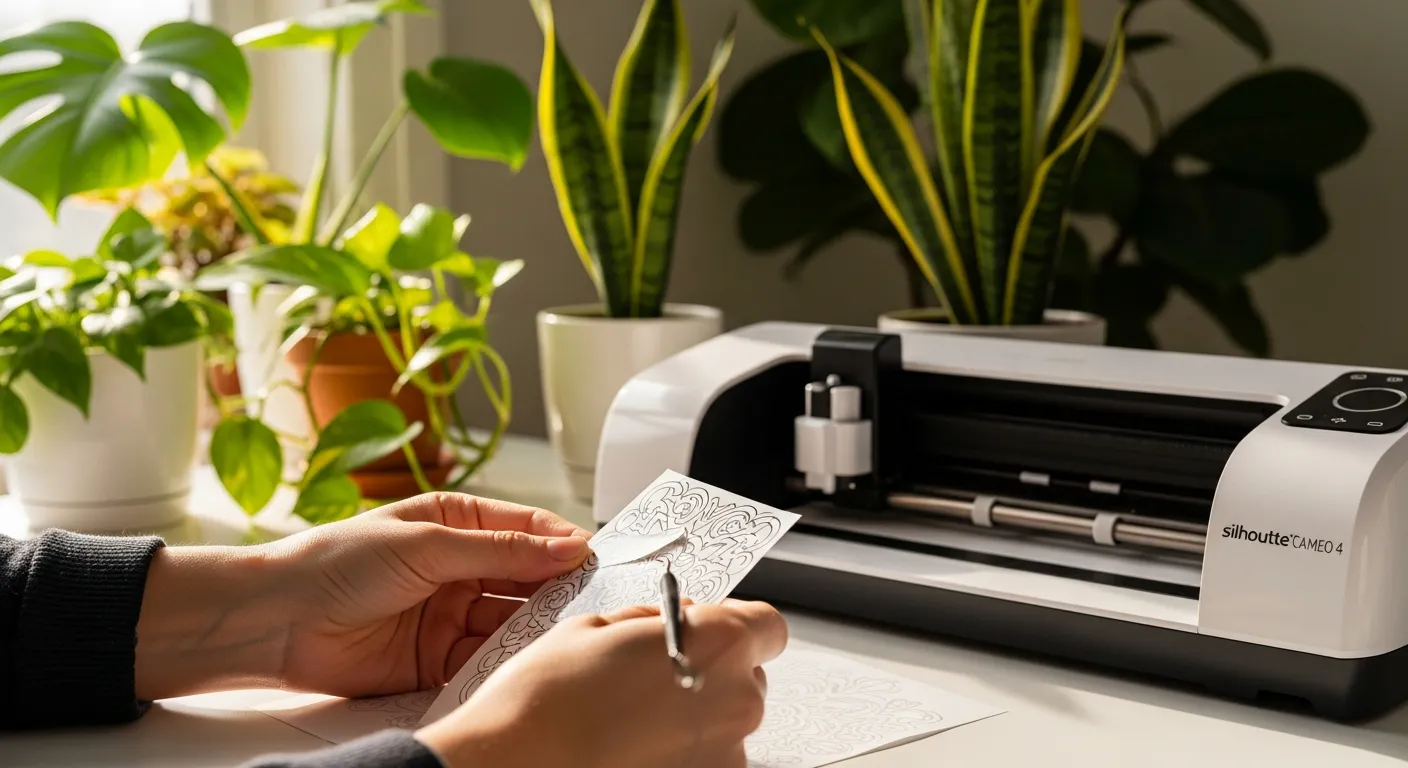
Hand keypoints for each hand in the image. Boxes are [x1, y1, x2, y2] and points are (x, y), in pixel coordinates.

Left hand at [134, 493, 589, 700]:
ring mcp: (448, 613)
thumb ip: (501, 549)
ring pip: (509, 620)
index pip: (524, 528)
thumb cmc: (337, 562)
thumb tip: (565, 545)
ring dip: (533, 626)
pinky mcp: (437, 658)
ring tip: (558, 630)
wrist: (278, 620)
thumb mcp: (428, 544)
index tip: (594, 557)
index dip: (560, 541)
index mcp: (454, 523)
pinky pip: (484, 658)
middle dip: (554, 587)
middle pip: (523, 577)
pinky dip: (504, 660)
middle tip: (587, 597)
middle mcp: (456, 567)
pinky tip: (523, 659)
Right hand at [417, 599, 787, 767]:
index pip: (767, 626)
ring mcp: (726, 754)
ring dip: (691, 716)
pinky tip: (632, 747)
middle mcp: (737, 700)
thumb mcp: (597, 627)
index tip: (707, 630)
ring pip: (723, 722)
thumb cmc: (547, 700)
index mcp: (718, 644)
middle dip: (708, 671)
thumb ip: (654, 622)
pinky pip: (704, 758)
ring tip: (631, 719)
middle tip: (651, 676)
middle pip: (746, 675)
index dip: (735, 625)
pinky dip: (680, 752)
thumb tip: (670, 623)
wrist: (513, 765)